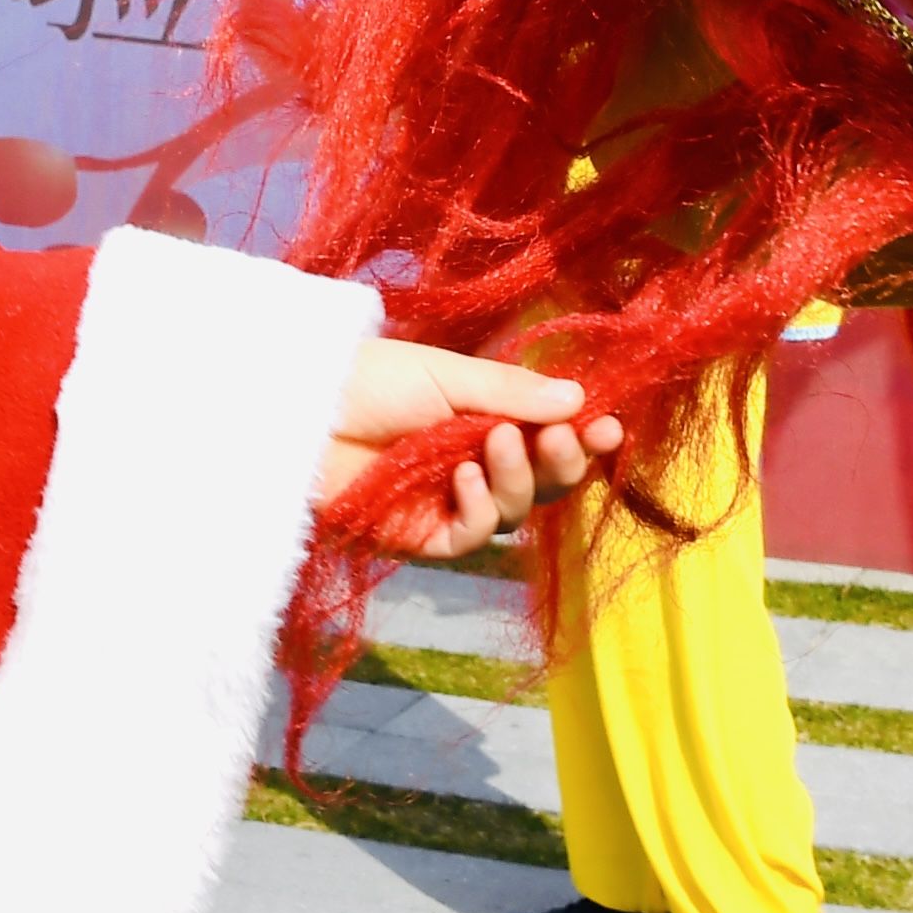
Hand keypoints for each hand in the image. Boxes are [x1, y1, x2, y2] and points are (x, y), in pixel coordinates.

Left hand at [314, 337, 620, 562]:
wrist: (304, 410)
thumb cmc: (371, 380)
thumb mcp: (448, 375)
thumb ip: (513, 392)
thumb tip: (579, 397)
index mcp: (487, 419)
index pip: (550, 438)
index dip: (584, 436)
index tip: (608, 425)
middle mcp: (477, 464)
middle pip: (544, 482)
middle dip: (561, 461)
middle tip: (558, 436)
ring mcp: (450, 502)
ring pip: (515, 511)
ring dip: (517, 478)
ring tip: (492, 444)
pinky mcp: (422, 536)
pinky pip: (471, 537)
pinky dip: (479, 510)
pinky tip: (465, 480)